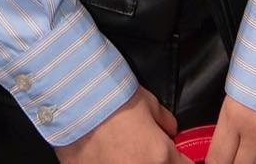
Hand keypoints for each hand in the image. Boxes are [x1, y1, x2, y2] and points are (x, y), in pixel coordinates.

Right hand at [55, 86, 176, 161]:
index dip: (180, 160)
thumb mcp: (148, 102)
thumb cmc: (113, 97)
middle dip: (158, 162)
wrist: (75, 100)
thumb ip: (164, 121)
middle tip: (145, 151)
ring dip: (134, 163)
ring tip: (121, 152)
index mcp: (161, 157)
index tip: (175, 155)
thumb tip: (170, 131)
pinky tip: (105, 157)